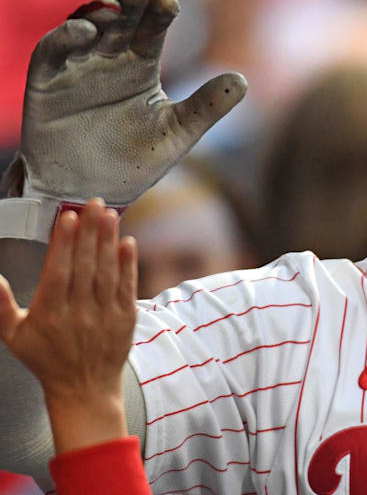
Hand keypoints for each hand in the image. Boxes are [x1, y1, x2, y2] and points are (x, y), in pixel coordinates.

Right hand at [0, 199, 137, 451]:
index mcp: (50, 314)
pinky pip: (127, 286)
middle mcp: (80, 312)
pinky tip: (128, 241)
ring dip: (109, 240)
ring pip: (108, 271)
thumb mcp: (14, 335)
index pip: (59, 271)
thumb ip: (0, 305)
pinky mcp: (126, 317)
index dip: (64, 243)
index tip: (67, 217)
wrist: (84, 389)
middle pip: (86, 265)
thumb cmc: (46, 358)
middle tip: (92, 203)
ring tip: (109, 213)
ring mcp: (105, 314)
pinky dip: (129, 263)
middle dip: (89, 231)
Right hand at [9, 0, 245, 204]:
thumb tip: (244, 80)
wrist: (91, 192)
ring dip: (96, 13)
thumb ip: (207, 107)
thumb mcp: (177, 134)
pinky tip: (84, 31)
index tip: (170, 2)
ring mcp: (76, 68)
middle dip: (128, 3)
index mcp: (141, 67)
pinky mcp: (47, 80)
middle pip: (119, 21)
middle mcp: (108, 60)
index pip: (152, 31)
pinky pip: (52, 50)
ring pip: (85, 27)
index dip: (159, 14)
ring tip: (112, 7)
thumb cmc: (135, 162)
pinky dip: (65, 37)